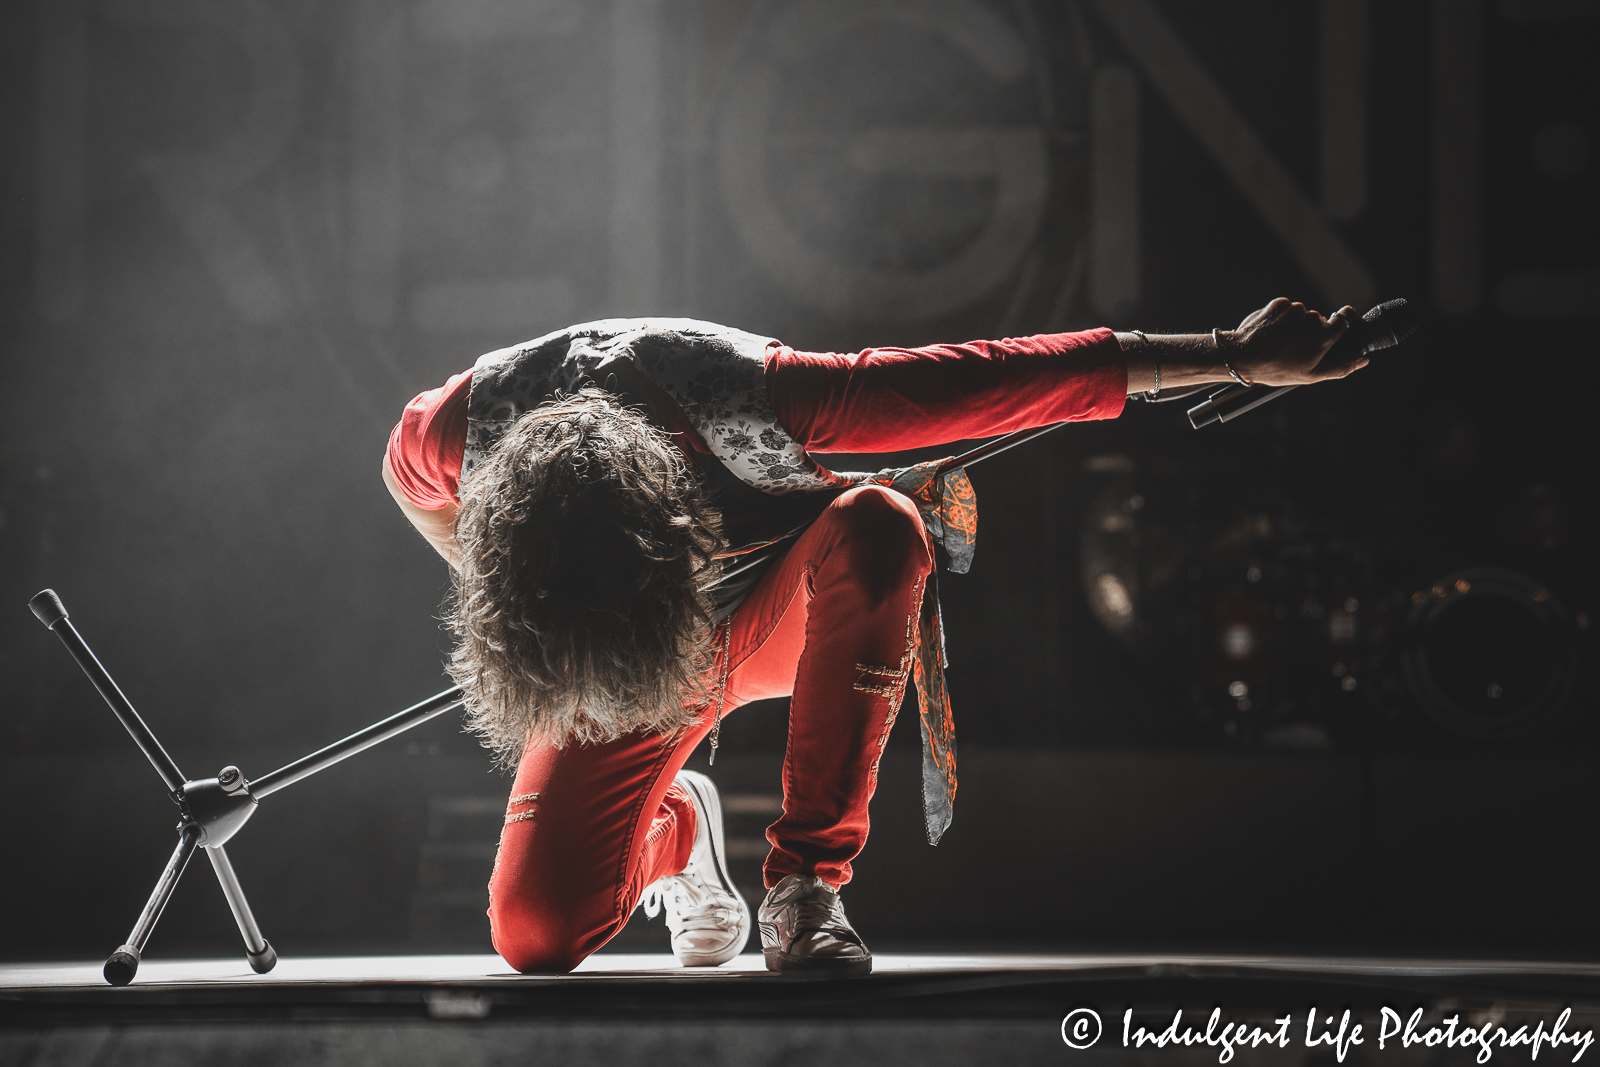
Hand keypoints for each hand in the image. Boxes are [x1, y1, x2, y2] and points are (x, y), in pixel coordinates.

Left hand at [1223, 298, 1364, 386]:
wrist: (1242, 357)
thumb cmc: (1277, 369)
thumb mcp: (1310, 375)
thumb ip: (1340, 367)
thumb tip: (1363, 360)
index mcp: (1324, 335)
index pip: (1345, 317)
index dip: (1341, 322)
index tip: (1334, 328)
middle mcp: (1312, 318)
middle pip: (1320, 319)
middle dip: (1311, 331)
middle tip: (1295, 348)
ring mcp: (1294, 309)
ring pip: (1302, 314)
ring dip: (1294, 325)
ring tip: (1280, 342)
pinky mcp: (1279, 304)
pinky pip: (1287, 308)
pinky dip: (1281, 318)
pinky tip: (1271, 333)